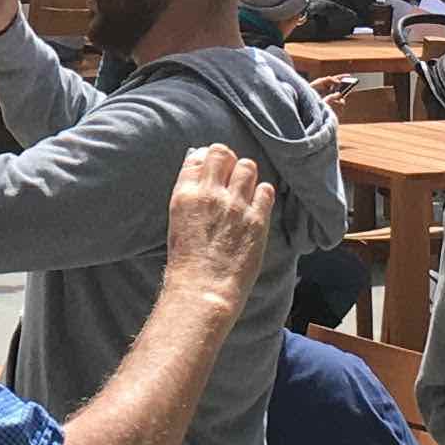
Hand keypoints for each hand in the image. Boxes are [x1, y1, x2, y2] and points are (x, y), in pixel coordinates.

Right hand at [161, 143, 273, 307]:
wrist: (203, 290)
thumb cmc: (186, 264)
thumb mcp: (177, 223)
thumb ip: (189, 197)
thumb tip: (200, 177)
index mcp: (185, 195)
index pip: (198, 157)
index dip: (207, 160)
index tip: (212, 169)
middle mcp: (210, 193)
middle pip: (222, 154)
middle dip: (227, 161)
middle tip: (230, 174)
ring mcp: (235, 205)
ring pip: (247, 166)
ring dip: (246, 175)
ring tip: (245, 190)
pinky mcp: (257, 219)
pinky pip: (266, 190)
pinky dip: (263, 193)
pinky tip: (257, 205)